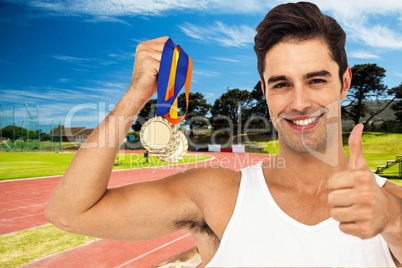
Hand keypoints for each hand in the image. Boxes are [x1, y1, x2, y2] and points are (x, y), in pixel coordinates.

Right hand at [129, 36, 169, 102]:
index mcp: (145, 45)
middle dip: (172, 59)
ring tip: (164, 75)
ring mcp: (145, 53)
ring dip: (169, 67)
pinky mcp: (148, 62)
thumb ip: (165, 55)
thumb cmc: (150, 79)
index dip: (172, 50)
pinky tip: (161, 78)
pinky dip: (166, 73)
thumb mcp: (157, 63)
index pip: (165, 40)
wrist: (138, 92)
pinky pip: (165, 66)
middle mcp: (144, 47)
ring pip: (167, 57)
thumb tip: (180, 52)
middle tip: (170, 70)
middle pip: (167, 48)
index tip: (173, 60)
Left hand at [327, 124, 394, 238]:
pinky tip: (358, 219)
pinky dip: (347, 225)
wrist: (386, 211)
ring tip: (353, 208)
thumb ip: (355, 147)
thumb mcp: (361, 167)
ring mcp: (366, 214)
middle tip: (350, 199)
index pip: (330, 184)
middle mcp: (365, 195)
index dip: (336, 186)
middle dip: (338, 200)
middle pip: (331, 200)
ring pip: (334, 214)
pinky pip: (341, 227)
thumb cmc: (366, 186)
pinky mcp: (364, 230)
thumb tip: (358, 126)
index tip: (348, 186)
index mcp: (360, 178)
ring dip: (341, 212)